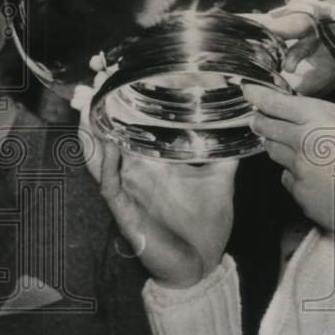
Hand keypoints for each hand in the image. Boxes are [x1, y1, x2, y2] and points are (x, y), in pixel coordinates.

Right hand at [74, 80, 237, 288]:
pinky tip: (106, 146)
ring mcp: (128, 190)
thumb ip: (226, 154)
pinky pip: (110, 185)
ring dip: (93, 129)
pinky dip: (106, 165)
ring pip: (100, 155)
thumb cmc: (205, 224)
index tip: (123, 69)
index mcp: (155, 161)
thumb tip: (245, 126)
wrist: (201, 265)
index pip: (135, 124)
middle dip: (100, 104)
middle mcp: (137, 171)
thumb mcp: (220, 182)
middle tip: (97, 74)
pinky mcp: (126, 210)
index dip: (126, 99)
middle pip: (109, 132)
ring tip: (89, 103)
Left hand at [243, 83, 334, 235]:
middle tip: (261, 120)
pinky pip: (287, 178)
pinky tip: (316, 176)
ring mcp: (299, 169)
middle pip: (266, 128)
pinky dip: (295, 175)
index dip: (258, 96)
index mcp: (319, 119)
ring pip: (275, 153)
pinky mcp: (298, 192)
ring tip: (305, 150)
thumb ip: (320, 115)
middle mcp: (304, 141)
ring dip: (281, 148)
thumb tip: (293, 109)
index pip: (275, 104)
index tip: (249, 91)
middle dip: (262, 123)